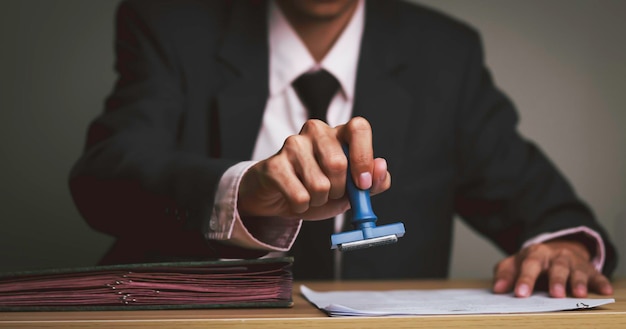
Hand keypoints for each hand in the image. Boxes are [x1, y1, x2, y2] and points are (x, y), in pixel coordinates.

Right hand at [237, 116, 390, 219]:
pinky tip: (296, 199)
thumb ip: (373, 182)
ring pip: (319, 184)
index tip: (362, 183)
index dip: (363, 157)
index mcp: (338, 133)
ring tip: (312, 195)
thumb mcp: (352, 188)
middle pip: (338, 163)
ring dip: (319, 200)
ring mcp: (293, 144)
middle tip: (331, 192)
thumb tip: (380, 168)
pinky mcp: (274, 164)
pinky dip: (302, 207)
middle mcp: (316, 131)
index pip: (358, 128)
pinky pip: (300, 196)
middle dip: (339, 190)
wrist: (280, 197)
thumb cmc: (319, 187)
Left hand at [492, 239, 612, 297]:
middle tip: (554, 295)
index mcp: (535, 254)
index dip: (525, 280)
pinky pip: (597, 276)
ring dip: (578, 282)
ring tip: (579, 294)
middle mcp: (556, 256)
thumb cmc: (532, 262)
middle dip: (556, 281)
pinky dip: (601, 283)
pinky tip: (604, 291)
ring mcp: (573, 262)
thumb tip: (497, 289)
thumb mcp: (515, 264)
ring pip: (576, 271)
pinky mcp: (589, 270)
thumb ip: (505, 275)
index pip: (529, 266)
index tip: (520, 294)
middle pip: (556, 267)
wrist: (556, 249)